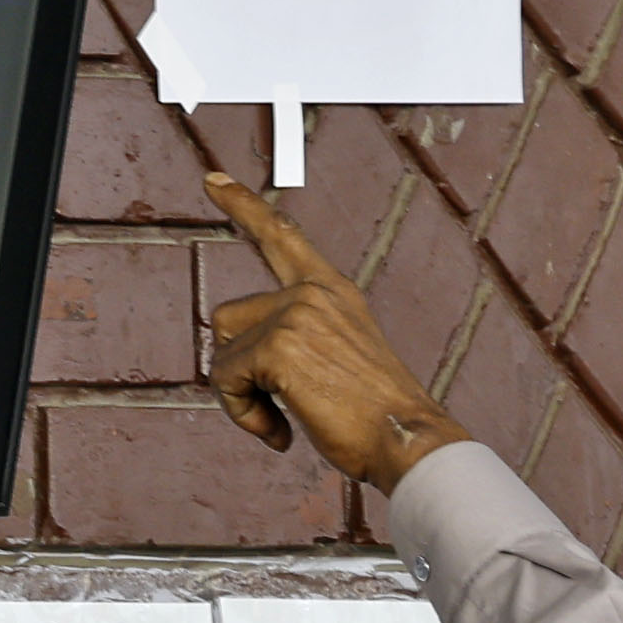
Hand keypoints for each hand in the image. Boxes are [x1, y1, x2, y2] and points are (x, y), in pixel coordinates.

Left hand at [200, 173, 468, 493]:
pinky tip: (278, 432)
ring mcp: (295, 314)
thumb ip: (300, 343)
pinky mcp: (278, 345)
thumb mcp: (343, 359)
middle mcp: (314, 293)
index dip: (244, 207)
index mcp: (334, 292)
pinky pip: (226, 380)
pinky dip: (243, 413)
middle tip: (274, 406)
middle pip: (228, 318)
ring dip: (241, 396)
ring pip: (223, 353)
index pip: (282, 237)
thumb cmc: (378, 418)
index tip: (214, 181)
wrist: (407, 440)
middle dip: (239, 368)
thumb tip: (242, 364)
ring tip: (282, 421)